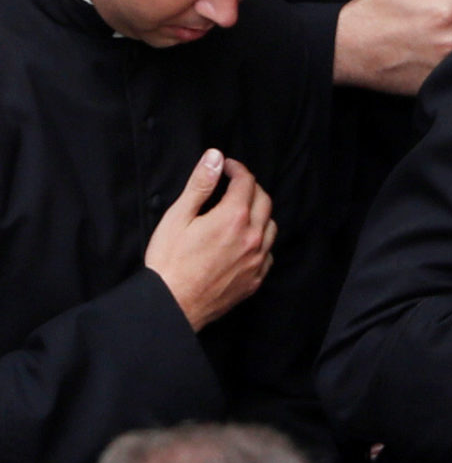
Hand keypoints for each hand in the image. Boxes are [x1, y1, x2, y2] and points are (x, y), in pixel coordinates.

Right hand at [143, 149, 275, 330]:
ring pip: (271, 226)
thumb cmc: (169, 263)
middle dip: (250, 188)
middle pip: (264, 200)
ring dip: (259, 213)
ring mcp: (257, 260)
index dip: (237, 169)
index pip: (247, 182)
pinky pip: (268, 252)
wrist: (171, 306)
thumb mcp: (178, 217)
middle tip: (233, 186)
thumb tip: (215, 157)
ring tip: (239, 211)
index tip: (227, 167)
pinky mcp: (255, 280)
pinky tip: (245, 241)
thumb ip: (200, 184)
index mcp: (234, 218)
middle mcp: (252, 237)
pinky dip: (260, 240)